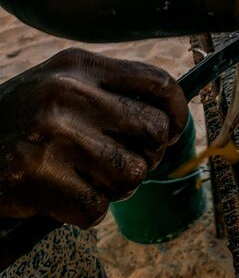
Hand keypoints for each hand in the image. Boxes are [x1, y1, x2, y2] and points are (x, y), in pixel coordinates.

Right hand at [0, 49, 187, 227]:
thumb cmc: (22, 125)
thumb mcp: (63, 90)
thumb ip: (112, 96)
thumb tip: (172, 121)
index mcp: (78, 66)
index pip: (159, 84)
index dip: (176, 113)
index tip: (172, 131)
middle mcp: (68, 93)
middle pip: (154, 133)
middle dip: (146, 157)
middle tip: (118, 163)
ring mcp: (52, 134)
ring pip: (132, 175)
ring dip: (115, 188)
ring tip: (83, 179)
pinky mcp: (36, 177)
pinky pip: (97, 208)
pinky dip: (84, 212)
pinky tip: (57, 197)